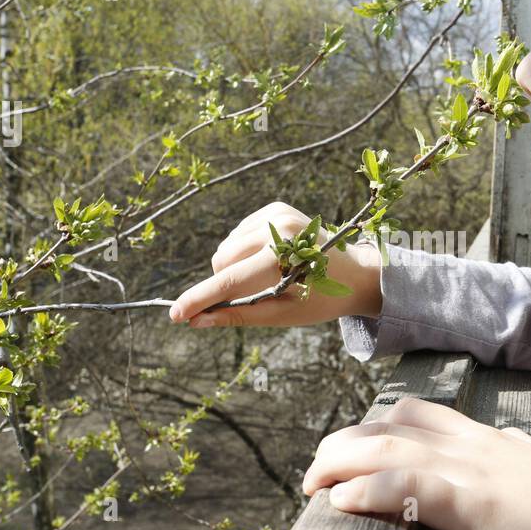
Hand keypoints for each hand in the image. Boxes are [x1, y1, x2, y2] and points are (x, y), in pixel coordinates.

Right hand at [169, 202, 383, 326]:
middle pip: (223, 261)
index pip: (229, 281)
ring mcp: (277, 213)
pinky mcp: (276, 208)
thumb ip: (238, 315)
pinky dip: (245, 251)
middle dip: (224, 283)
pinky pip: (239, 233)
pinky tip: (269, 259)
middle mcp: (279, 229)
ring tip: (268, 277)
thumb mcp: (281, 314)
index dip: (199, 299)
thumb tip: (197, 321)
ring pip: (227, 247)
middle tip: (254, 296)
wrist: (356, 272)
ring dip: (235, 266)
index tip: (175, 314)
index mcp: (284, 259)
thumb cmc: (320, 299)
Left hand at [301, 396, 530, 529]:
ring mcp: (474, 470)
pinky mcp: (472, 503)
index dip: (380, 425)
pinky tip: (341, 504)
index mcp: (495, 441)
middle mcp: (479, 445)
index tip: (354, 446)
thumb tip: (494, 487)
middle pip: (394, 422)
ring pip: (386, 447)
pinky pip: (403, 486)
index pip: (423, 414)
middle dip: (347, 440)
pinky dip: (364, 490)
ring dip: (339, 463)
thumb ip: (515, 478)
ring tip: (312, 486)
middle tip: (317, 470)